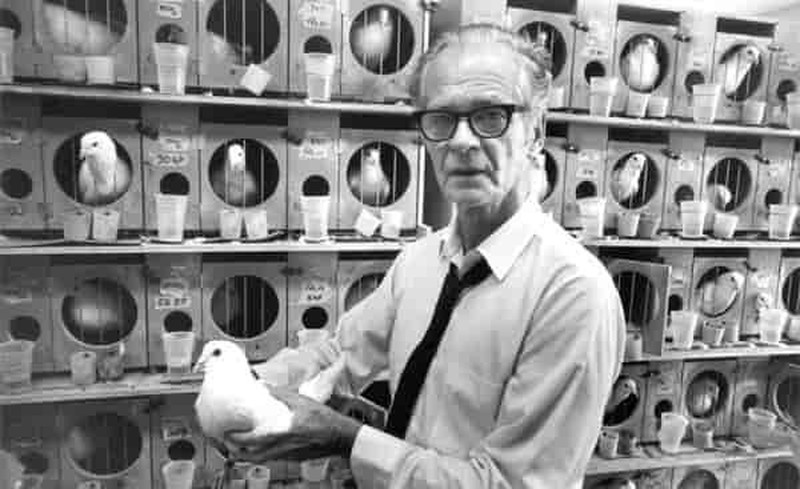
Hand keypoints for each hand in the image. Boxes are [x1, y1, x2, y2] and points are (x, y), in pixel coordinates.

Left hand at [224, 387, 362, 462]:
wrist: (339, 436)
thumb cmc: (323, 419)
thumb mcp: (301, 401)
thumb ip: (281, 395)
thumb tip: (264, 386)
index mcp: (280, 432)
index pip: (250, 440)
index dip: (234, 438)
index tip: (226, 431)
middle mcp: (279, 447)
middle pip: (249, 456)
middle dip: (234, 450)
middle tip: (227, 440)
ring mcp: (284, 455)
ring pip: (258, 460)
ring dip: (245, 454)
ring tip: (238, 445)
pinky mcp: (290, 459)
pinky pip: (269, 459)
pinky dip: (259, 454)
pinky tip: (259, 446)